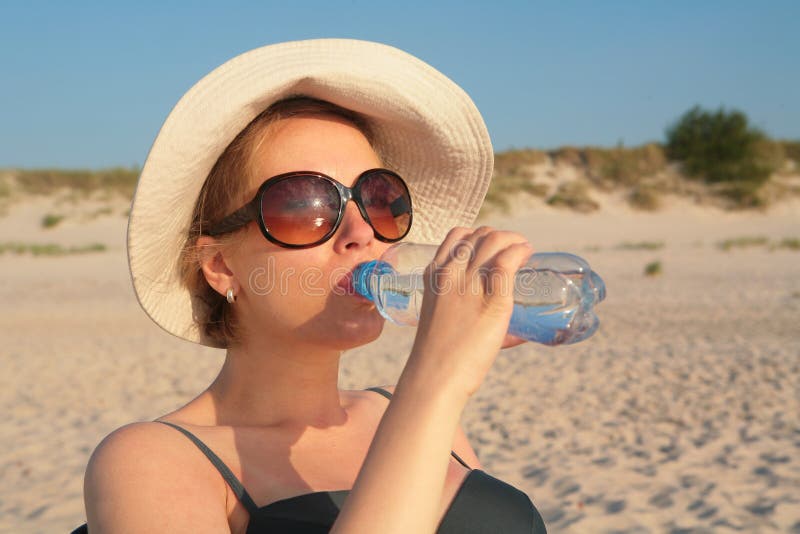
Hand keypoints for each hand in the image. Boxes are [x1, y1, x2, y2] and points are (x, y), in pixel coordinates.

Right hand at [407, 226, 533, 396]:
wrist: (435, 377)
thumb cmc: (439, 357)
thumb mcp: (441, 318)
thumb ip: (465, 312)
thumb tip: (513, 332)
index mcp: (434, 276)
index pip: (458, 236)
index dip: (480, 236)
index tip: (495, 249)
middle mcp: (451, 274)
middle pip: (480, 235)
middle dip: (502, 237)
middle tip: (517, 251)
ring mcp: (470, 286)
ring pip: (494, 241)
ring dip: (514, 240)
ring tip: (525, 251)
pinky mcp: (493, 301)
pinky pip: (507, 261)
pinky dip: (520, 251)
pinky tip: (527, 255)